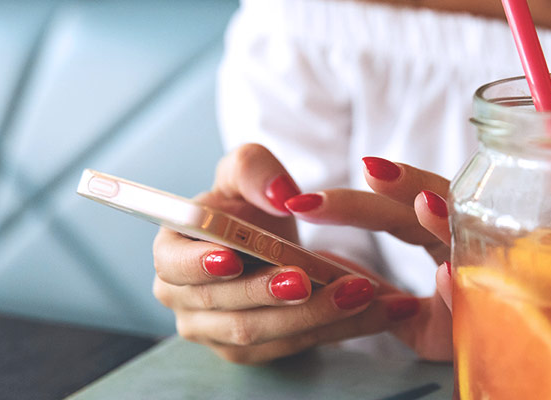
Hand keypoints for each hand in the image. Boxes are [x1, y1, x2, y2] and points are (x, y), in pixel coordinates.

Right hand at [151, 144, 425, 363]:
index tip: (233, 259)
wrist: (268, 243)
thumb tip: (280, 195)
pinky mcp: (253, 351)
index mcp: (173, 251)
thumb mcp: (248, 172)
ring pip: (266, 332)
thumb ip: (256, 170)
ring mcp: (216, 332)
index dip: (198, 264)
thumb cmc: (248, 206)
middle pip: (227, 305)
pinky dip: (340, 328)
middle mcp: (184, 299)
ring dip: (316, 315)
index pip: (173, 264)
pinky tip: (377, 312)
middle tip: (310, 278)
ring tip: (360, 292)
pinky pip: (297, 344)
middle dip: (272, 293)